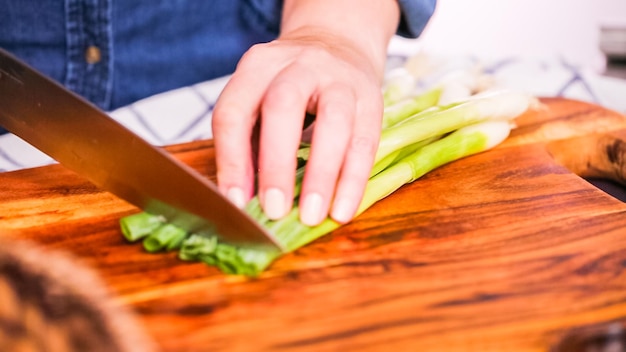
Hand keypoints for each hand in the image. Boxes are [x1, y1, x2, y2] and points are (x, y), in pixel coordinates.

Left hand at [212, 0, 399, 225]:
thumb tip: (242, 200)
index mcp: (258, 66)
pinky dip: (353, 180)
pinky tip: (343, 209)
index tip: (236, 202)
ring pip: (334, 122)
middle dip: (276, 164)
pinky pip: (366, 141)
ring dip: (322, 175)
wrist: (339, 43)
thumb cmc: (290, 85)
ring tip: (313, 216)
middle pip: (283, 107)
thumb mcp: (260, 97)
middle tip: (274, 210)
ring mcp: (340, 79)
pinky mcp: (371, 98)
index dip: (231, 159)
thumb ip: (248, 142)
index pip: (234, 110)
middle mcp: (298, 65)